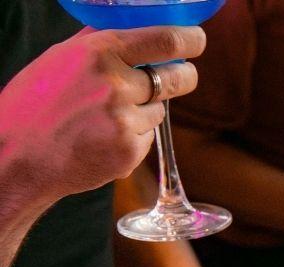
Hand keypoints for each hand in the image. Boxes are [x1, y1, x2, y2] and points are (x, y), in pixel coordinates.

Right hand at [0, 26, 205, 203]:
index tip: (198, 40)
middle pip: (177, 77)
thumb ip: (99, 45)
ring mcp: (125, 120)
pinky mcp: (130, 151)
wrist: (18, 155)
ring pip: (159, 110)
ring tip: (106, 117)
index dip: (190, 39)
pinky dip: (133, 136)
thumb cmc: (35, 103)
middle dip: (184, 76)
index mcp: (98, 52)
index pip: (164, 40)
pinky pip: (147, 137)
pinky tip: (103, 138)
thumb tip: (131, 28)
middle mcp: (116, 84)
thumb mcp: (62, 59)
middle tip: (182, 76)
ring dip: (144, 111)